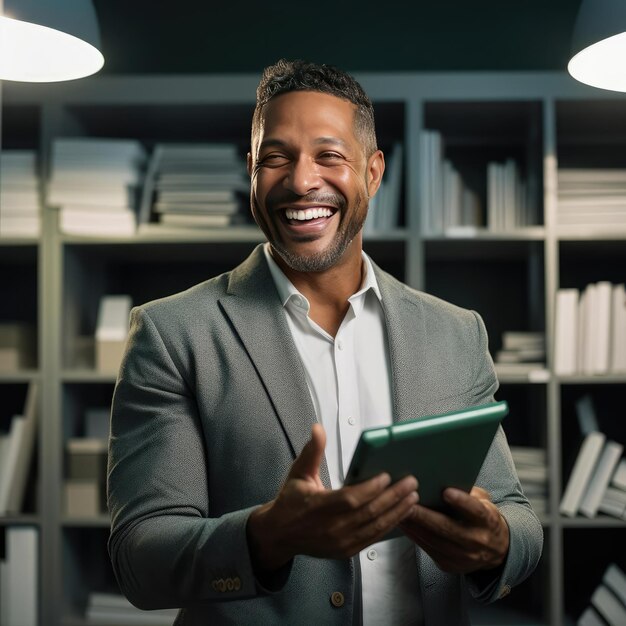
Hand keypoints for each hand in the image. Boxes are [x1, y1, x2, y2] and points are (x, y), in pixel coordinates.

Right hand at [247, 423, 418, 571]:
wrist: (280, 535)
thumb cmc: (291, 501)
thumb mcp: (298, 472)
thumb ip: (312, 450)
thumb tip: (318, 428)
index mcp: (317, 507)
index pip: (350, 498)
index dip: (370, 488)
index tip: (386, 475)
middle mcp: (330, 528)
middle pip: (369, 512)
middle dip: (393, 497)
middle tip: (410, 482)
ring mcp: (340, 542)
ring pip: (375, 527)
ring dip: (397, 511)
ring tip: (412, 496)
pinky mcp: (346, 551)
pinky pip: (373, 538)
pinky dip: (389, 525)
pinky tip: (401, 513)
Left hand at [399, 486, 508, 573]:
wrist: (496, 550)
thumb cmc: (483, 518)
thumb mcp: (483, 501)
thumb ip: (467, 492)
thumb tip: (442, 477)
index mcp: (487, 521)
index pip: (475, 510)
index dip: (461, 501)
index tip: (446, 491)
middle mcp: (476, 540)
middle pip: (447, 528)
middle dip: (425, 515)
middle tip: (408, 501)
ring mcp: (462, 556)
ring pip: (433, 540)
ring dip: (414, 525)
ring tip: (398, 510)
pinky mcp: (448, 564)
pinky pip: (426, 548)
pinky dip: (413, 534)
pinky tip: (402, 522)